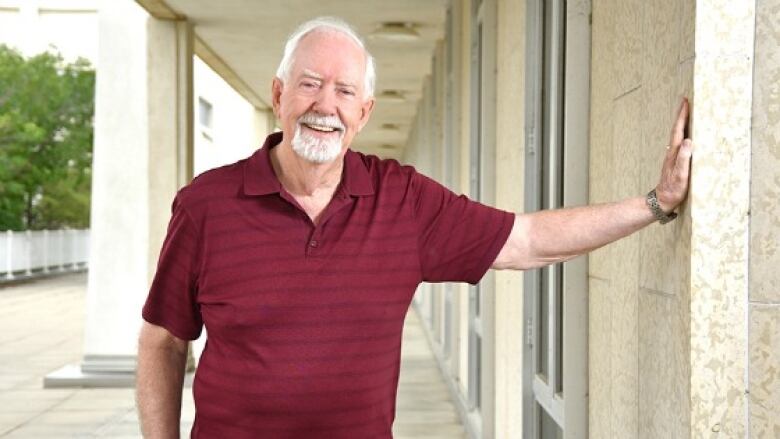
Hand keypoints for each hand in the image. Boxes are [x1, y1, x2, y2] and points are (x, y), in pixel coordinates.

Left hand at [655, 98, 692, 212]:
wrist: (662, 200)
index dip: (682, 116)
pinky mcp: (675, 161)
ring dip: (682, 123)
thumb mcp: (681, 174)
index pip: (679, 130)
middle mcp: (672, 152)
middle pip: (677, 130)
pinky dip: (683, 134)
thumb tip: (689, 141)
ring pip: (678, 135)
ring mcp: (672, 156)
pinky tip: (687, 135)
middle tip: (685, 101)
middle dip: (681, 115)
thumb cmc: (673, 189)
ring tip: (687, 113)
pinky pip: (680, 143)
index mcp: (674, 153)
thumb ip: (684, 158)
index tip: (685, 102)